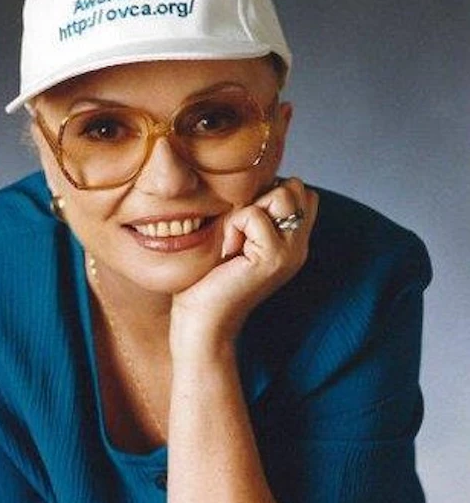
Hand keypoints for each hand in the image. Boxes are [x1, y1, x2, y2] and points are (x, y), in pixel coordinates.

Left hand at [170, 177, 318, 352]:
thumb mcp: (234, 238)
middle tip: (237, 235)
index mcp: (292, 242)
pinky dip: (233, 228)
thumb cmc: (207, 281)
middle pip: (294, 187)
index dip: (268, 195)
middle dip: (259, 199)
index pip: (300, 193)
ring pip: (281, 194)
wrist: (202, 322)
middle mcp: (298, 246)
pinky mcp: (274, 257)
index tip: (242, 227)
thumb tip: (252, 180)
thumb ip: (251, 213)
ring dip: (246, 212)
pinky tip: (227, 254)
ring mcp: (291, 252)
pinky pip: (253, 214)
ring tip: (233, 243)